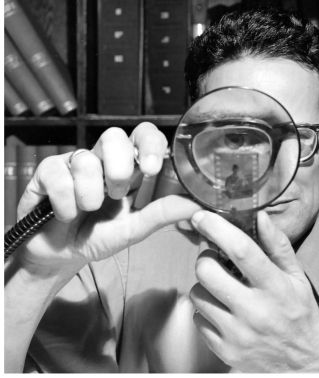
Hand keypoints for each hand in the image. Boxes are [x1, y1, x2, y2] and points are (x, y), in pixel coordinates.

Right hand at [13, 122, 200, 276]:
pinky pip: (58, 174)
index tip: (151, 168)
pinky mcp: (47, 171)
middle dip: (117, 168)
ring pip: (85, 158)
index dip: (149, 143)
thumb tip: (197, 204)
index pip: (143, 135)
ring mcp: (74, 162)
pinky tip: (65, 214)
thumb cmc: (99, 236)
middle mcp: (103, 159)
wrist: (61, 256)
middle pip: (113, 135)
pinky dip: (65, 202)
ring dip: (89, 194)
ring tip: (87, 210)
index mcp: (128, 167)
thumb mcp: (135, 228)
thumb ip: (163, 213)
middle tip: (116, 194)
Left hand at [188, 210, 318, 371]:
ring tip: (222, 287)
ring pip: (197, 294)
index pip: (242, 250)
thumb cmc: (300, 312)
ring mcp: (238, 334)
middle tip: (215, 258)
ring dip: (205, 285)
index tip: (201, 216)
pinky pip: (198, 319)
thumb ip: (278, 245)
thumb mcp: (297, 276)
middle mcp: (256, 311)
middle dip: (205, 258)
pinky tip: (223, 309)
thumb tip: (261, 216)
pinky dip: (206, 310)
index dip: (217, 228)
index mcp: (276, 288)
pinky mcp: (226, 352)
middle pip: (207, 271)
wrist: (306, 363)